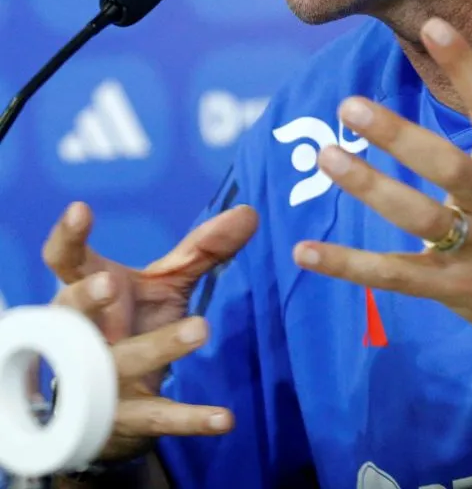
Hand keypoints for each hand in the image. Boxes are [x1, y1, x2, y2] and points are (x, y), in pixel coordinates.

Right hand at [42, 202, 257, 459]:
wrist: (109, 402)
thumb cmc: (132, 321)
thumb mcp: (163, 283)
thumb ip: (202, 249)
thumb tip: (249, 212)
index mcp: (86, 289)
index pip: (66, 260)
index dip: (68, 236)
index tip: (80, 209)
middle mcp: (84, 333)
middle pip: (76, 311)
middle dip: (89, 297)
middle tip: (110, 283)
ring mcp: (102, 378)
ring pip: (123, 362)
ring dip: (158, 345)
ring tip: (200, 328)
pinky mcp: (130, 417)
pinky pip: (161, 418)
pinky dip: (193, 419)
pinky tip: (225, 417)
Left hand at [293, 18, 471, 380]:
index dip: (464, 67)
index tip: (433, 26)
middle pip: (447, 166)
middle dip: (398, 137)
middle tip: (350, 106)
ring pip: (419, 218)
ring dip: (371, 189)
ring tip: (328, 157)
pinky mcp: (458, 290)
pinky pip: (398, 277)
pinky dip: (350, 267)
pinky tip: (305, 252)